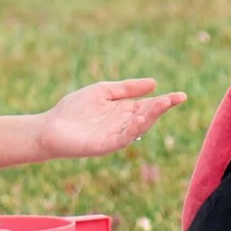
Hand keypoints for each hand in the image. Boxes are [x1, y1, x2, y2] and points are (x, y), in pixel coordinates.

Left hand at [36, 77, 185, 159]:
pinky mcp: (104, 146)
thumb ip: (127, 88)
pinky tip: (139, 119)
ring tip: (162, 104)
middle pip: (147, 116)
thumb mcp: (103, 91)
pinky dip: (132, 129)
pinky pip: (122, 138)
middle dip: (161, 107)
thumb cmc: (74, 109)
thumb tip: (154, 83)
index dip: (165, 101)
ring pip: (138, 127)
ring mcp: (115, 136)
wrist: (50, 127)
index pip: (149, 105)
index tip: (181, 95)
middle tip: (175, 98)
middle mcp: (123, 124)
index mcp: (124, 111)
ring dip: (151, 117)